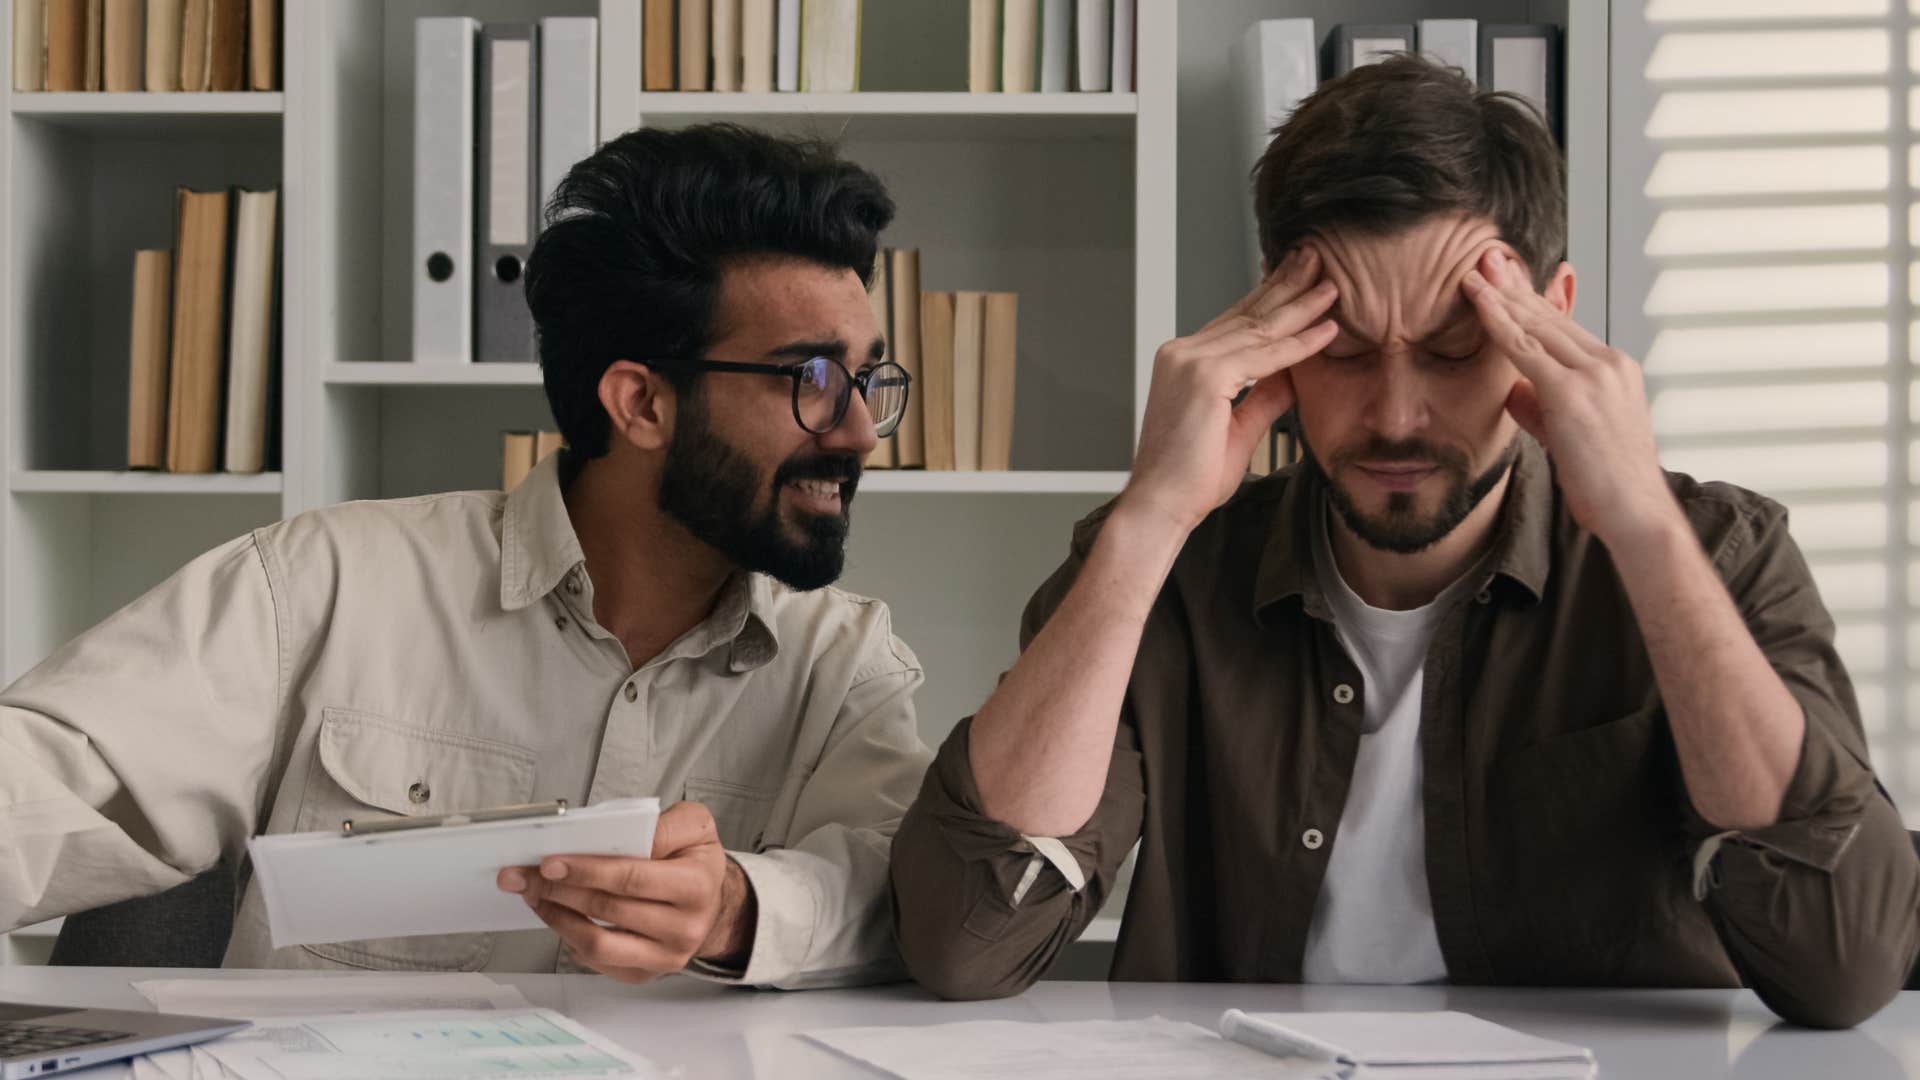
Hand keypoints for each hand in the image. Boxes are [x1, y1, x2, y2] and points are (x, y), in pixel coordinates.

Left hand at [496, 801, 756, 982]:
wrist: (713, 903)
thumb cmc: (695, 861)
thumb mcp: (695, 826)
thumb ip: (662, 825)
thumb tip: (615, 834)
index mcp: (697, 884)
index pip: (632, 877)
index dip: (587, 869)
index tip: (549, 861)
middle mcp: (684, 927)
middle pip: (608, 909)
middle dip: (558, 889)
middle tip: (524, 875)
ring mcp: (665, 956)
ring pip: (598, 942)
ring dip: (557, 917)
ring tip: (535, 895)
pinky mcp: (647, 973)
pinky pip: (599, 962)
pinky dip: (570, 938)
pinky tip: (557, 916)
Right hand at [1120, 247, 1338, 531]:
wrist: (1161, 505)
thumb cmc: (1188, 478)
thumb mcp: (1238, 428)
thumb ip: (1264, 396)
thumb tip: (1293, 374)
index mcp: (1183, 362)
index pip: (1236, 322)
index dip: (1271, 300)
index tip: (1300, 282)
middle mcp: (1182, 353)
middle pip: (1247, 314)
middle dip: (1287, 286)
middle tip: (1318, 260)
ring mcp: (1189, 361)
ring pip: (1259, 328)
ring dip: (1301, 306)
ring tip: (1332, 286)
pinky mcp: (1205, 377)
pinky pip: (1264, 356)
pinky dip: (1299, 344)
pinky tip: (1327, 330)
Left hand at [1462, 248, 1683, 552]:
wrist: (1635, 511)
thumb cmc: (1606, 483)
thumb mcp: (1569, 436)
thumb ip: (1542, 408)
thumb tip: (1514, 390)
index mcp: (1615, 368)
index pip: (1564, 326)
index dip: (1532, 300)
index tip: (1508, 278)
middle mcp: (1609, 362)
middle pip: (1551, 316)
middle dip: (1515, 285)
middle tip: (1487, 257)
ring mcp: (1594, 374)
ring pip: (1537, 325)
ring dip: (1502, 295)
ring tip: (1474, 271)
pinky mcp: (1573, 392)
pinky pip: (1525, 350)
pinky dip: (1499, 322)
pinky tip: (1479, 302)